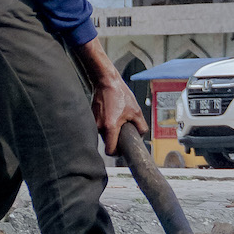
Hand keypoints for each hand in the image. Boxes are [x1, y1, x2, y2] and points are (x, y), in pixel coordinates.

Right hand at [78, 37, 146, 154]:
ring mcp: (94, 122)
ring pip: (104, 135)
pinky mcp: (92, 117)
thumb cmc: (119, 93)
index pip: (110, 151)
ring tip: (118, 119)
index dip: (117, 153)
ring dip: (111, 131)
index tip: (122, 149)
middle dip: (116, 140)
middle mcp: (99, 126)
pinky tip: (112, 114)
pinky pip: (100, 126)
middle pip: (107, 143)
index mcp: (110, 127)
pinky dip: (107, 124)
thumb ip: (141, 126)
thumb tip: (141, 134)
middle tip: (124, 130)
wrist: (106, 80)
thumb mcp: (136, 110)